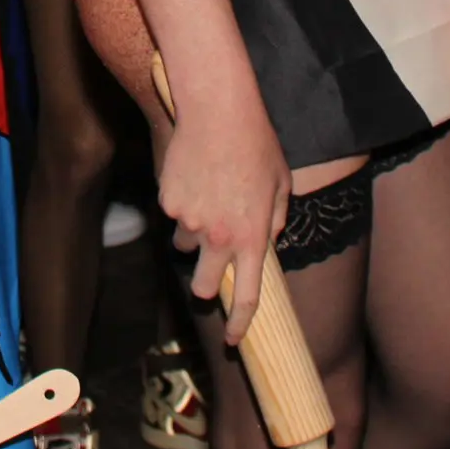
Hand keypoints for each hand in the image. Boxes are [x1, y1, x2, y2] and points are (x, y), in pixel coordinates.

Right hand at [158, 73, 288, 345]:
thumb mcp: (281, 184)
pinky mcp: (168, 201)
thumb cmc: (256, 143)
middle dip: (207, 285)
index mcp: (253, 236)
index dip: (239, 324)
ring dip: (195, 236)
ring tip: (208, 198)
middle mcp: (220, 235)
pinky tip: (195, 176)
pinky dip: (182, 205)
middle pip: (205, 286)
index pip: (248, 296)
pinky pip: (174, 215)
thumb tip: (266, 241)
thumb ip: (275, 220)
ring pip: (186, 245)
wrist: (218, 110)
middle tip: (212, 271)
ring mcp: (190, 219)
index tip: (233, 338)